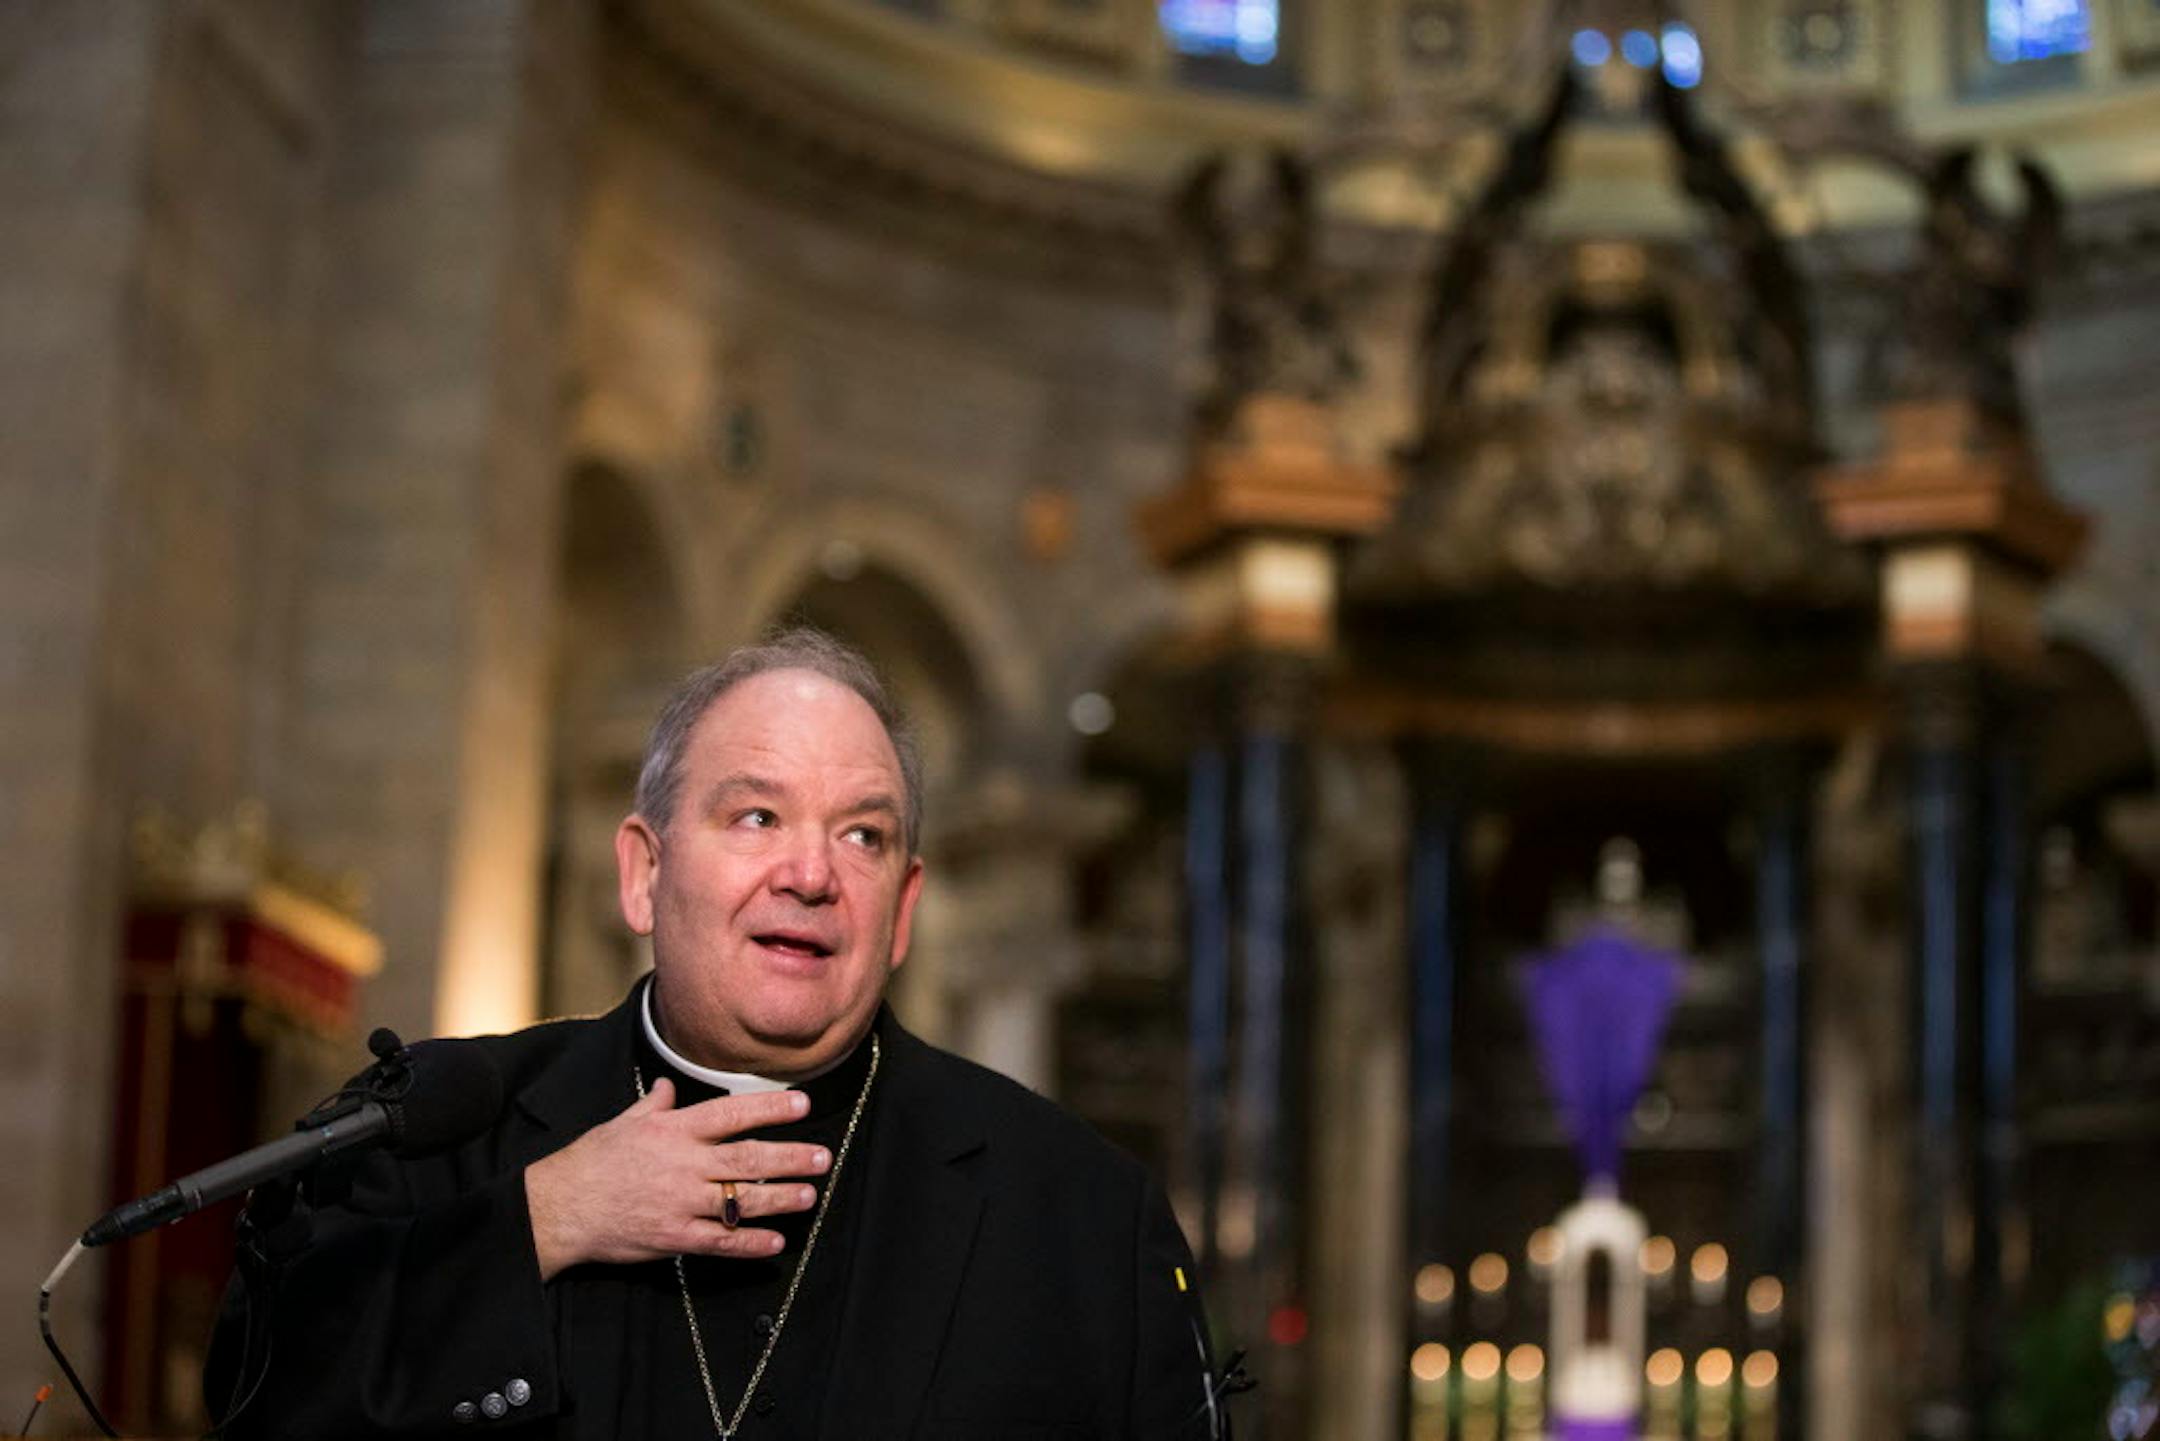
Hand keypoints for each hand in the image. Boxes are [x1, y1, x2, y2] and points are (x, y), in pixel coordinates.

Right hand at [525, 1078, 831, 1280]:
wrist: (559, 1208)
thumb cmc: (591, 1160)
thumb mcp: (622, 1122)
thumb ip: (652, 1105)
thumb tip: (666, 1085)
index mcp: (674, 1130)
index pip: (732, 1113)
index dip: (771, 1108)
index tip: (803, 1103)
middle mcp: (684, 1164)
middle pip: (748, 1158)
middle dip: (791, 1157)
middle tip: (823, 1156)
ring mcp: (681, 1202)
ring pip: (741, 1200)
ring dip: (780, 1199)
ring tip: (810, 1195)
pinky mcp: (674, 1237)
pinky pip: (720, 1242)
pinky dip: (749, 1244)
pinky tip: (774, 1243)